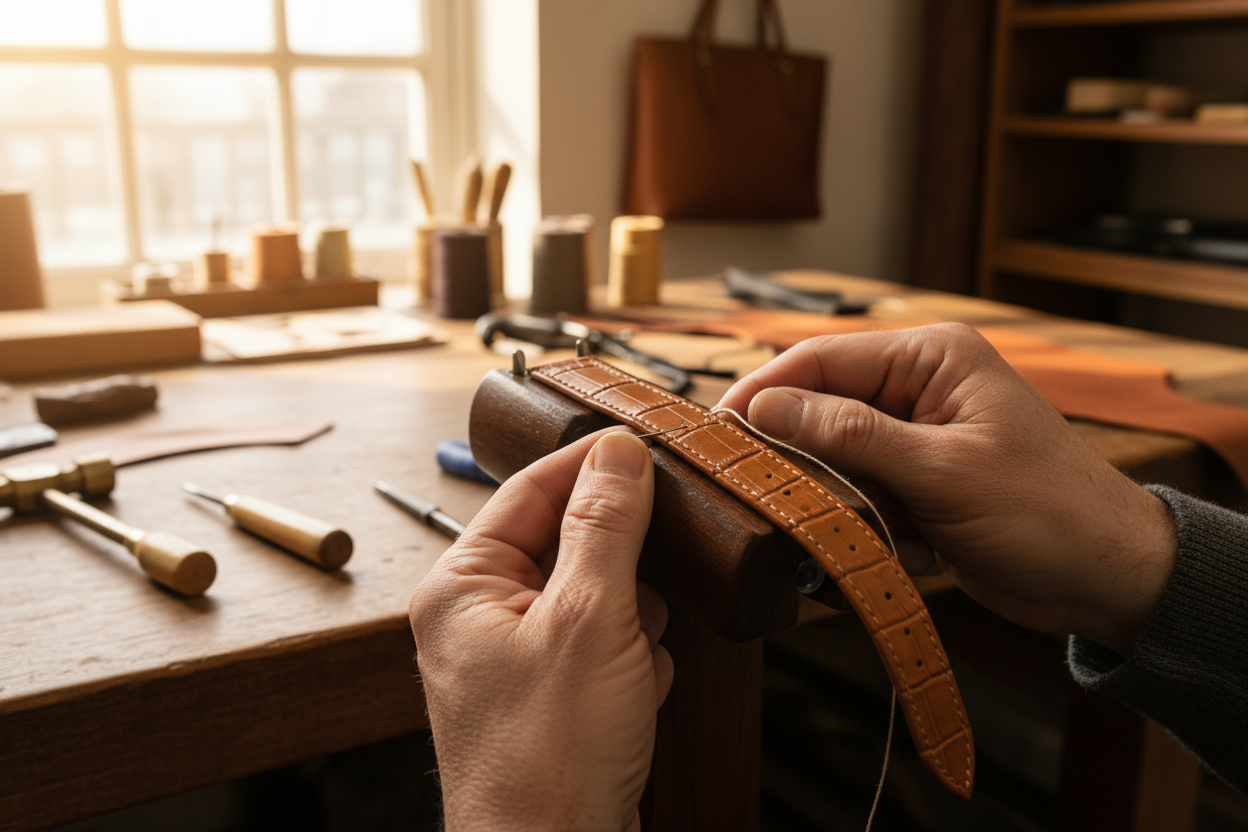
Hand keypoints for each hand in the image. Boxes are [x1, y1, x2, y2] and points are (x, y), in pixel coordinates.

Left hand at [409, 430, 672, 831]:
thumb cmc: (547, 760)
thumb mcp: (588, 621)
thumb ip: (605, 528)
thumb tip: (618, 454)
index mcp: (463, 587)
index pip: (529, 490)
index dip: (590, 466)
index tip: (645, 447)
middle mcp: (481, 616)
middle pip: (571, 543)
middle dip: (620, 574)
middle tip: (636, 601)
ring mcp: (518, 657)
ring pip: (600, 595)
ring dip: (631, 624)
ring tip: (626, 668)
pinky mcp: (554, 692)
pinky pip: (607, 643)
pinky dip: (632, 662)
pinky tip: (630, 696)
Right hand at [717, 323, 1176, 655]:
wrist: (1108, 579)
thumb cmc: (1048, 512)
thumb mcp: (943, 471)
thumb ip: (850, 435)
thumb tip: (767, 407)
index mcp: (931, 358)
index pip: (822, 359)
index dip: (764, 391)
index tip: (718, 431)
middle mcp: (919, 388)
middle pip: (821, 410)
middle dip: (811, 463)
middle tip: (787, 500)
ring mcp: (917, 437)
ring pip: (836, 462)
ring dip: (851, 505)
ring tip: (892, 530)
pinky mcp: (918, 482)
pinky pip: (862, 497)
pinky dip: (876, 528)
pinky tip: (920, 546)